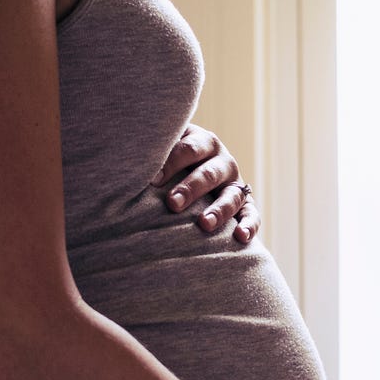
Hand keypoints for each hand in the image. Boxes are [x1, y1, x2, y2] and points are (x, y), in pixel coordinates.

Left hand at [152, 123, 259, 243]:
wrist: (190, 172)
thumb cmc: (168, 161)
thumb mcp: (163, 149)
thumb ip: (152, 154)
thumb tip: (128, 165)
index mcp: (202, 142)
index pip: (189, 149)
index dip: (171, 163)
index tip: (152, 181)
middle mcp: (222, 162)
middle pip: (209, 174)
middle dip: (191, 188)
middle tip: (172, 203)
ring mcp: (235, 184)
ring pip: (231, 196)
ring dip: (218, 210)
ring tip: (203, 224)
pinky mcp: (245, 205)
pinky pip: (252, 215)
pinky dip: (250, 225)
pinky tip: (241, 237)